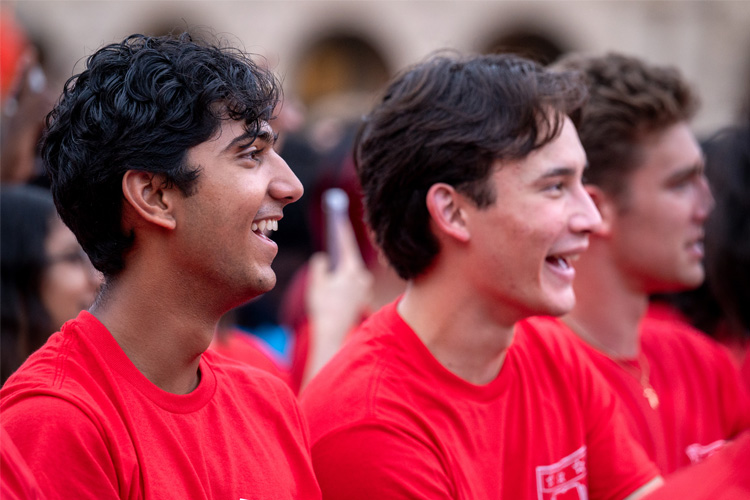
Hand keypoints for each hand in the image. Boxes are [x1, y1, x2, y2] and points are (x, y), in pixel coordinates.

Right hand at [303, 210, 372, 382]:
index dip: (340, 228)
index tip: (337, 215)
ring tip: (332, 259)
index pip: (345, 243)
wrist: (333, 333)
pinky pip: (352, 283)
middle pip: (349, 257)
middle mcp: (362, 277)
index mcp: (352, 270)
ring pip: (351, 272)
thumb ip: (319, 266)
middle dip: (339, 251)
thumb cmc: (324, 307)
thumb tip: (323, 259)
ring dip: (341, 268)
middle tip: (333, 235)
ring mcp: (364, 289)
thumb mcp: (316, 283)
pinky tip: (336, 281)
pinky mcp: (362, 298)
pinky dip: (344, 281)